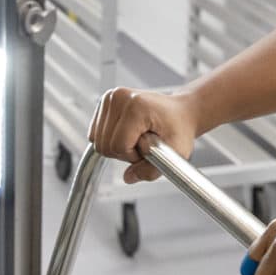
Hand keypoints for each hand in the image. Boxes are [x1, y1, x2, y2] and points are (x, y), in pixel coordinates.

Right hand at [89, 86, 203, 183]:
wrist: (180, 112)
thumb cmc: (179, 127)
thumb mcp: (175, 152)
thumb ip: (151, 170)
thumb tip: (128, 177)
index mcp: (136, 106)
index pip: (118, 145)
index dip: (133, 156)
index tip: (149, 150)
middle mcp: (120, 97)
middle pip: (105, 144)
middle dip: (124, 152)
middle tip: (143, 146)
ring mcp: (111, 97)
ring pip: (97, 141)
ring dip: (117, 147)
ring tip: (137, 139)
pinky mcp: (105, 101)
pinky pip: (95, 134)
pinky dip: (110, 139)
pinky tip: (127, 134)